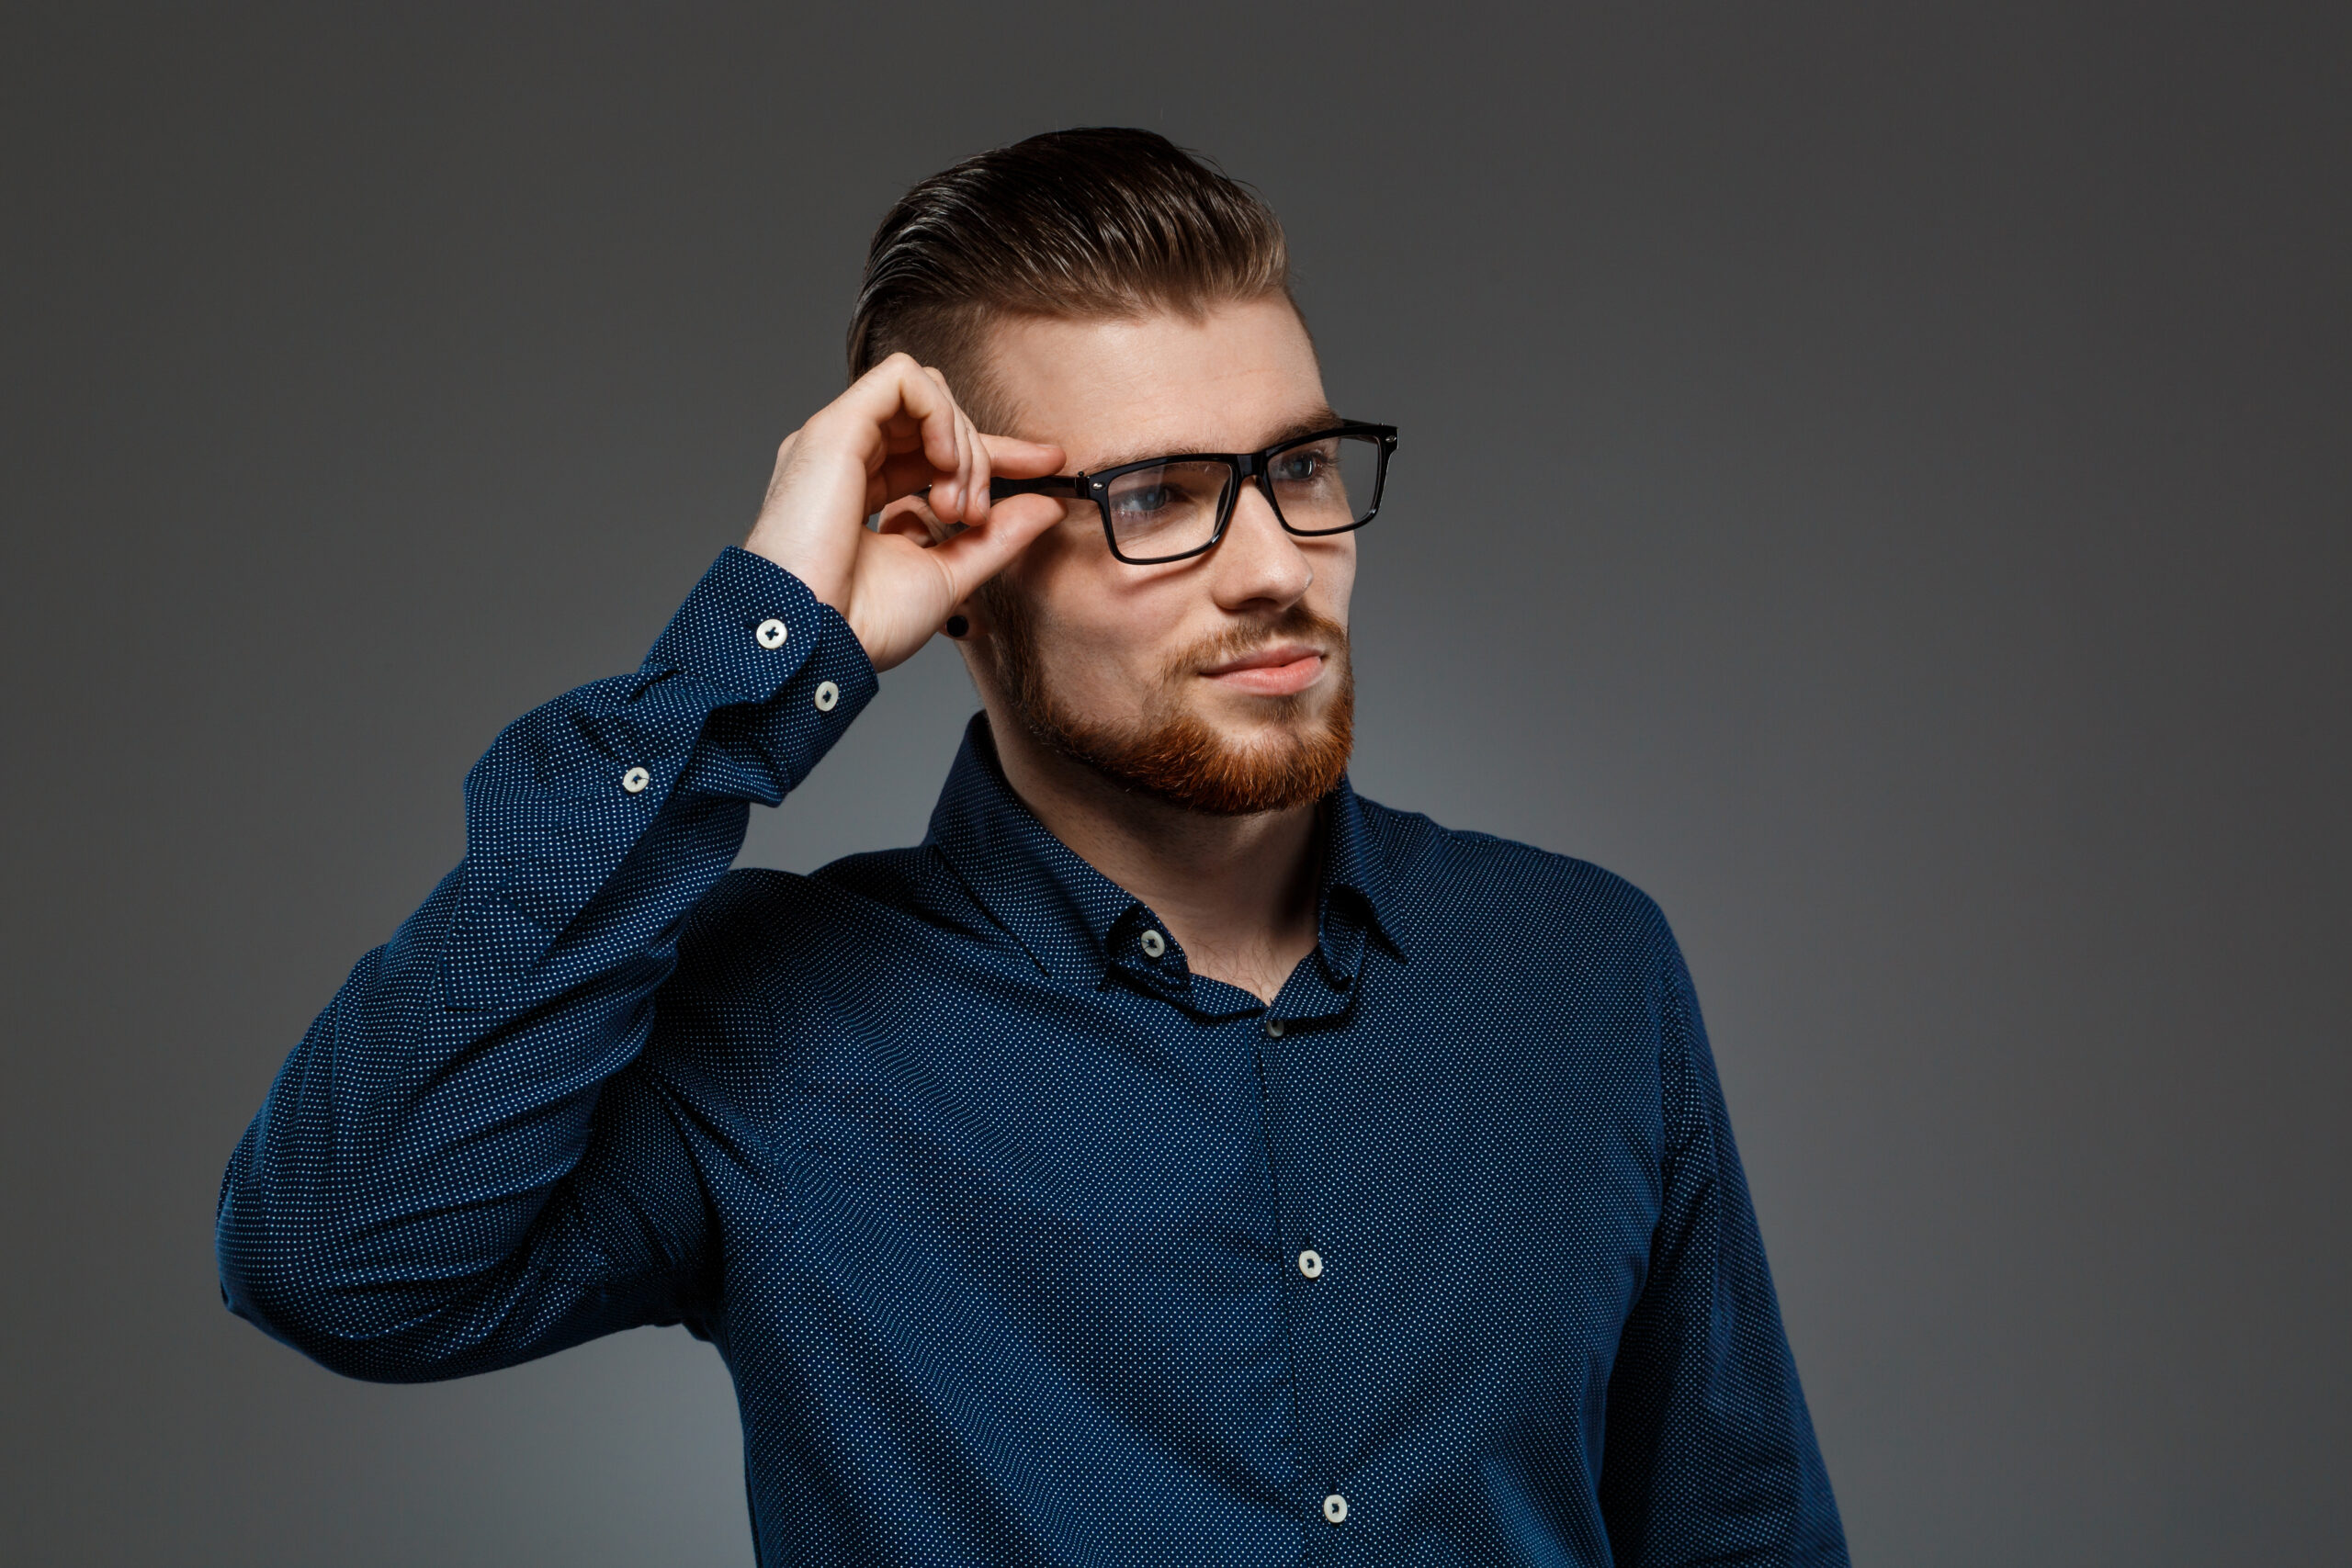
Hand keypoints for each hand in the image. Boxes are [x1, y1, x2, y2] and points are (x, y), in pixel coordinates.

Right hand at [743, 353, 1065, 671]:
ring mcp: (837, 440)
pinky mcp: (833, 428)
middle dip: (980, 458)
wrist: (817, 643)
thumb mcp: (950, 574)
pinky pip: (902, 380)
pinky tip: (945, 464)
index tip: (1048, 464)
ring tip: (957, 503)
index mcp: (864, 491)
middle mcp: (848, 458)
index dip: (998, 452)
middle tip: (975, 516)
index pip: (938, 450)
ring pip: (925, 393)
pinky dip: (940, 414)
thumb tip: (1047, 505)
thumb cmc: (863, 623)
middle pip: (937, 416)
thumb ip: (997, 536)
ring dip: (962, 443)